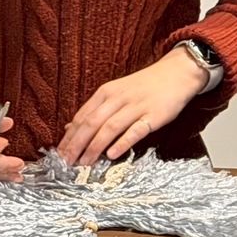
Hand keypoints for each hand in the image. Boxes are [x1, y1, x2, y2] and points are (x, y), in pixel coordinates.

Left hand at [58, 48, 205, 165]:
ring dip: (94, 147)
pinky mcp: (153, 115)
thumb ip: (96, 109)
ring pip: (109, 128)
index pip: (82, 117)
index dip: (69, 137)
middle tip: (67, 163)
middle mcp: (118, 98)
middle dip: (76, 145)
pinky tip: (112, 154)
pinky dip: (122, 143)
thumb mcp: (116, 92)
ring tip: (84, 163)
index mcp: (106, 92)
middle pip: (92, 123)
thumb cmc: (145, 86)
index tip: (59, 154)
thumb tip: (72, 127)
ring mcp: (136, 107)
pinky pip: (135, 130)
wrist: (176, 73)